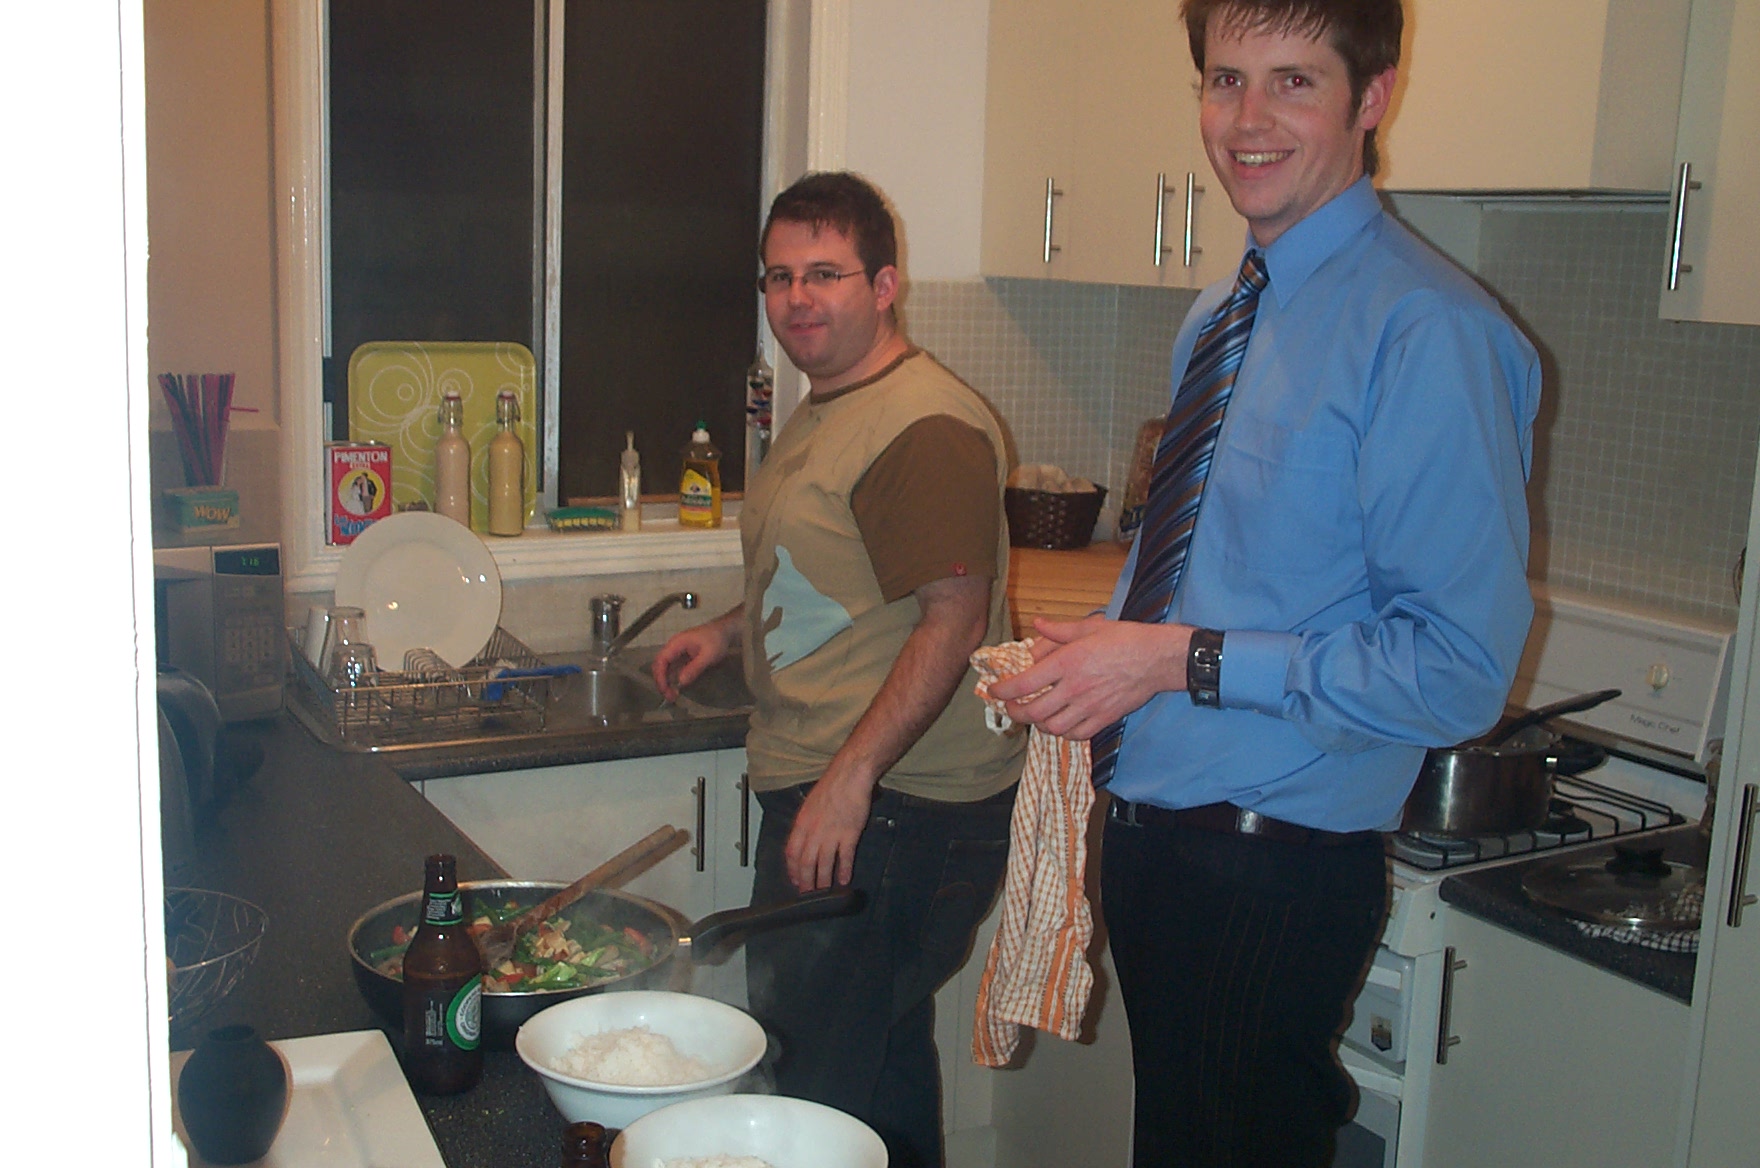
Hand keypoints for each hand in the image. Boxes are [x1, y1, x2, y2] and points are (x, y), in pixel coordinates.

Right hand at [651, 616, 736, 700]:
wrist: (724, 631)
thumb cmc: (717, 640)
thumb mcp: (709, 655)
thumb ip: (695, 668)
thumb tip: (680, 682)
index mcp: (676, 643)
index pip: (661, 660)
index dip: (660, 676)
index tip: (665, 690)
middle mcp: (673, 647)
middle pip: (659, 665)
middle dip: (661, 681)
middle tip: (669, 697)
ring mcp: (677, 651)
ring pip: (665, 668)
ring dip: (666, 681)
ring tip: (672, 695)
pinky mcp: (682, 656)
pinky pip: (673, 668)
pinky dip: (672, 679)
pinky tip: (677, 688)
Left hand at [784, 773, 872, 891]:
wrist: (849, 775)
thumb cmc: (831, 786)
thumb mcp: (810, 804)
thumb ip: (806, 824)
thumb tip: (805, 840)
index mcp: (802, 823)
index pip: (792, 853)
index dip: (792, 870)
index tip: (795, 880)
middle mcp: (814, 831)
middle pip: (806, 862)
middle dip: (806, 881)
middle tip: (808, 892)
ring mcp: (832, 833)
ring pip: (824, 863)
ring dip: (823, 880)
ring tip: (824, 890)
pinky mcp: (849, 834)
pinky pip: (844, 857)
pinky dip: (844, 870)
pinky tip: (844, 879)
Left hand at [985, 615, 1190, 738]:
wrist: (1157, 658)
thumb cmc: (1125, 639)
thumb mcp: (1089, 627)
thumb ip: (1058, 630)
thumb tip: (1036, 626)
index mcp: (1067, 662)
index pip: (1023, 684)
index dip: (1002, 691)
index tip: (994, 690)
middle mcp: (1074, 688)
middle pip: (1033, 712)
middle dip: (1014, 712)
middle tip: (1010, 707)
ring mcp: (1089, 706)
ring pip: (1052, 727)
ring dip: (1037, 723)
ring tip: (1034, 715)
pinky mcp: (1104, 718)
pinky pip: (1075, 734)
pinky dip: (1062, 732)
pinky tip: (1060, 722)